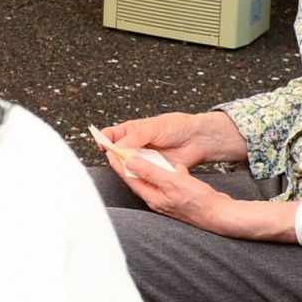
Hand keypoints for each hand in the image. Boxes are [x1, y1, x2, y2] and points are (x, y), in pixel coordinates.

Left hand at [97, 138, 225, 225]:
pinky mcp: (179, 199)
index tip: (110, 150)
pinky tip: (177, 169)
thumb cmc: (200, 202)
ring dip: (149, 167)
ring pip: (154, 180)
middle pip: (138, 179)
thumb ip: (150, 172)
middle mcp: (157, 199)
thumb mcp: (172, 182)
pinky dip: (169, 173)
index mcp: (152, 196)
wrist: (222, 215)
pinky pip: (169, 182)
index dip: (118, 162)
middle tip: (121, 150)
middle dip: (129, 164)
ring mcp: (168, 200)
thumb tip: (129, 162)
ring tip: (144, 155)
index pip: (128, 177)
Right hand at [99, 111, 239, 170]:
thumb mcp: (153, 127)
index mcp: (131, 131)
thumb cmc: (177, 126)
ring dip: (129, 167)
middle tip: (119, 159)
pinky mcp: (155, 169)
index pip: (110, 136)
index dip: (104, 141)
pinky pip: (144, 174)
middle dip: (115, 157)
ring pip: (129, 165)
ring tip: (133, 166)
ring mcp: (145, 158)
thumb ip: (135, 136)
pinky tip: (145, 172)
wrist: (199, 139)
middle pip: (117, 153)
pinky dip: (143, 174)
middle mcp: (136, 145)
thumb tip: (117, 145)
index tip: (103, 147)